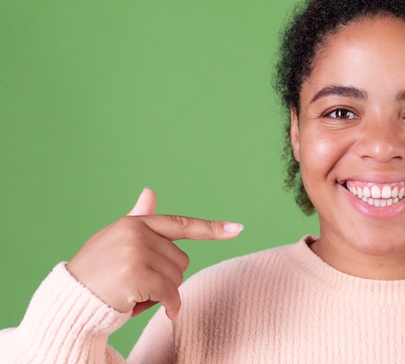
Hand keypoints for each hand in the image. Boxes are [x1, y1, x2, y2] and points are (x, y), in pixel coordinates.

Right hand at [67, 188, 242, 319]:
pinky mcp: (137, 275)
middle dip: (166, 277)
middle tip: (136, 283)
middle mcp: (138, 233)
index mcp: (135, 223)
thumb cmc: (96, 270)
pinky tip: (155, 310)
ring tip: (132, 292)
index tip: (238, 229)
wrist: (69, 300)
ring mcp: (137, 252)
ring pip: (177, 278)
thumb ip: (139, 218)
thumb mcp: (116, 239)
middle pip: (181, 260)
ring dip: (161, 293)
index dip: (211, 228)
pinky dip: (169, 307)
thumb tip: (150, 190)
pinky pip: (170, 294)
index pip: (180, 224)